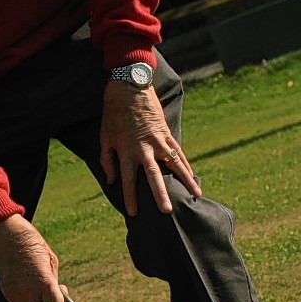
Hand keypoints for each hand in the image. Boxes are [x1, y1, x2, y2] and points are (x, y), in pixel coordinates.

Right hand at [0, 215, 66, 301]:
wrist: (6, 235)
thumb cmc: (31, 243)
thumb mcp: (51, 260)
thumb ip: (54, 281)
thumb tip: (57, 296)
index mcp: (42, 281)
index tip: (62, 290)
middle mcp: (27, 291)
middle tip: (54, 295)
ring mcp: (15, 294)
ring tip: (42, 295)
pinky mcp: (7, 294)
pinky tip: (32, 294)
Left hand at [99, 81, 202, 215]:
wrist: (129, 88)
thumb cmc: (113, 114)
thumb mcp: (104, 137)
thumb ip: (107, 160)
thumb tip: (111, 181)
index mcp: (126, 151)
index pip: (128, 180)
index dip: (130, 197)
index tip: (133, 213)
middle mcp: (143, 148)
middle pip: (153, 176)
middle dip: (160, 194)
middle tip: (167, 211)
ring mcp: (158, 140)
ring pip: (173, 164)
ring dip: (185, 180)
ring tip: (196, 195)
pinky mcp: (167, 133)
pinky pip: (179, 152)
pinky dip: (186, 166)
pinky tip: (193, 177)